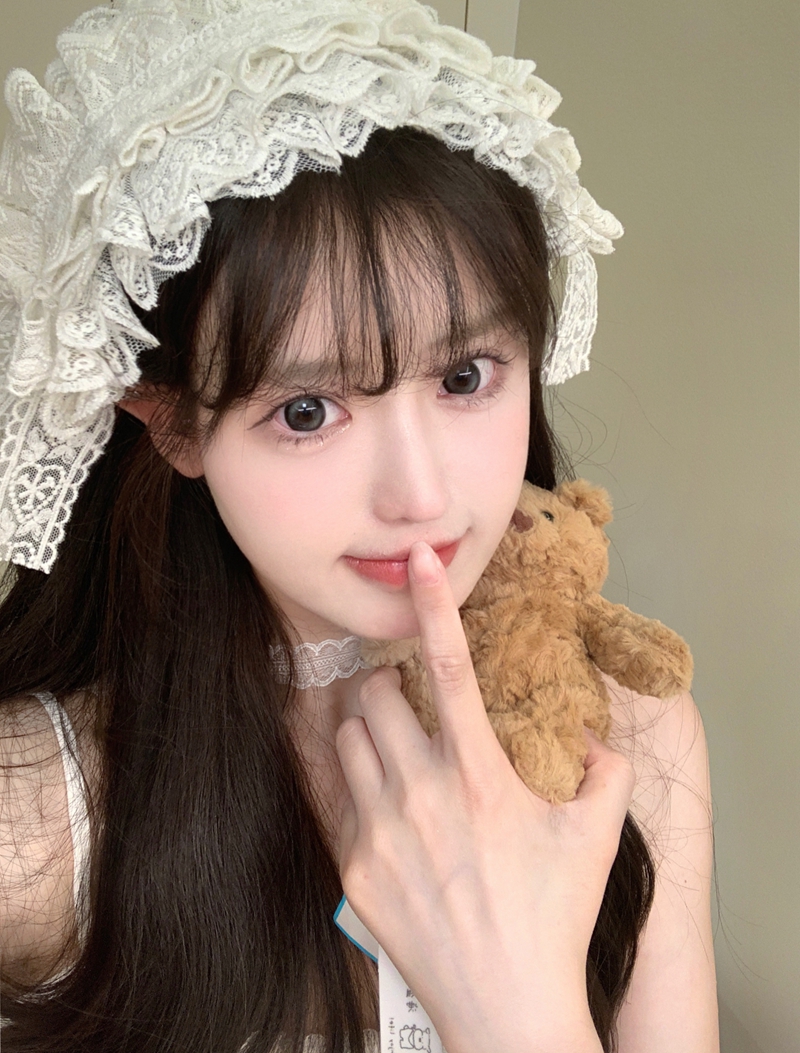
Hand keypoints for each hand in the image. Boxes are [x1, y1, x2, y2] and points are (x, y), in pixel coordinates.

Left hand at [336, 542, 633, 1052]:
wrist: (505, 1007)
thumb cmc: (553, 919)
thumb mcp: (598, 839)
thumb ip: (604, 774)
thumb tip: (591, 740)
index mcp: (478, 774)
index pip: (449, 670)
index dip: (434, 607)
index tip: (420, 564)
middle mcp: (420, 792)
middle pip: (374, 696)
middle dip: (389, 687)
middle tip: (410, 704)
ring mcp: (379, 830)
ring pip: (348, 740)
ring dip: (368, 732)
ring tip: (394, 752)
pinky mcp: (354, 866)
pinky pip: (338, 798)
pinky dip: (357, 785)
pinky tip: (385, 809)